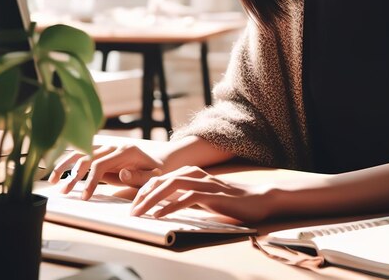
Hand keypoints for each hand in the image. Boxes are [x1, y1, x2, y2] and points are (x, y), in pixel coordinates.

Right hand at [48, 144, 164, 199]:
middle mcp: (114, 146)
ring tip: (52, 180)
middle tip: (65, 192)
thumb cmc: (154, 172)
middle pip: (88, 157)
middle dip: (74, 175)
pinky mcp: (101, 152)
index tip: (85, 197)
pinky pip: (83, 154)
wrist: (157, 161)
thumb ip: (138, 177)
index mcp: (126, 151)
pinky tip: (57, 173)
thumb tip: (121, 173)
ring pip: (81, 152)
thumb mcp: (152, 176)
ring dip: (66, 165)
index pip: (101, 164)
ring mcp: (107, 147)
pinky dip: (69, 162)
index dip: (91, 181)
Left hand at [130, 165, 274, 223]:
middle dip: (144, 194)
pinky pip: (188, 197)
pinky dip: (172, 206)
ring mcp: (205, 183)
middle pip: (164, 180)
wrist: (256, 199)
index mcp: (193, 173)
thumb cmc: (230, 200)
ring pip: (173, 186)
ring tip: (140, 212)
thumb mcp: (203, 198)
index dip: (145, 189)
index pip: (163, 178)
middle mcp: (197, 174)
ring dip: (153, 200)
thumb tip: (164, 207)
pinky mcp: (213, 194)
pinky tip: (161, 215)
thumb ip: (186, 198)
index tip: (133, 203)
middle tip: (131, 210)